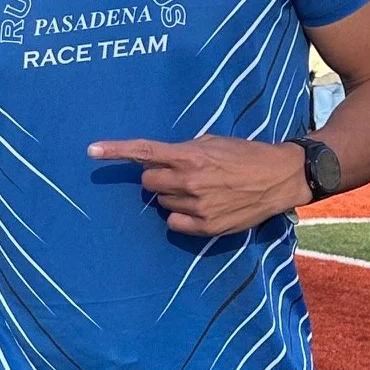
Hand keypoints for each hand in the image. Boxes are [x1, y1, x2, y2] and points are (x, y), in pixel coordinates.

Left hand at [87, 133, 308, 236]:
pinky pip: (174, 223)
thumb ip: (183, 151)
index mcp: (189, 156)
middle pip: (148, 182)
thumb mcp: (213, 142)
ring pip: (162, 202)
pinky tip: (202, 207)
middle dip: (158, 177)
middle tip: (180, 174)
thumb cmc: (245, 155)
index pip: (144, 152)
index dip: (115, 150)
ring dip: (173, 196)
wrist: (278, 177)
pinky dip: (181, 216)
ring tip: (201, 189)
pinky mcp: (205, 227)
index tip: (91, 150)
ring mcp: (196, 207)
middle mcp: (188, 182)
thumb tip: (159, 160)